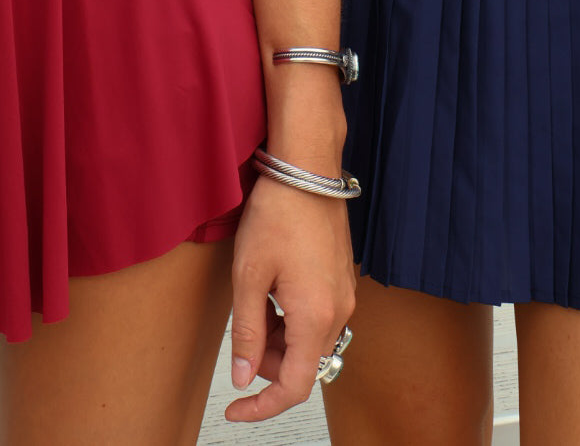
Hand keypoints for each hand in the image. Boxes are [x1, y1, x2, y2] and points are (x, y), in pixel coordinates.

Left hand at [225, 175, 355, 422]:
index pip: (295, 386)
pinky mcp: (343, 281)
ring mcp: (344, 296)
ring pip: (311, 343)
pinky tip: (275, 291)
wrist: (307, 170)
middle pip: (304, 366)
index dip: (263, 406)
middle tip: (243, 331)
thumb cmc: (278, 214)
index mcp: (316, 317)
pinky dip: (294, 321)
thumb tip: (244, 379)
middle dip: (269, 363)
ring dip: (281, 340)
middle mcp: (339, 312)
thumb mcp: (249, 276)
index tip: (235, 409)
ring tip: (257, 301)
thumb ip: (247, 333)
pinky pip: (320, 320)